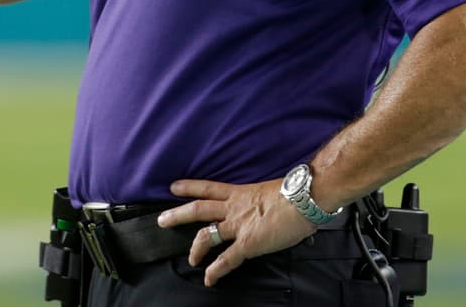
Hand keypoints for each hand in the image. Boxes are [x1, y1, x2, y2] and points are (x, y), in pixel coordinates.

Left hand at [156, 178, 314, 286]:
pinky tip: (209, 278)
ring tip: (190, 258)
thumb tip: (270, 208)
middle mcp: (234, 207)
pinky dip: (216, 270)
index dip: (190, 187)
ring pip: (206, 233)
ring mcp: (239, 225)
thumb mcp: (271, 192)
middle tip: (162, 219)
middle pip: (198, 209)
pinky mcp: (248, 243)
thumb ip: (262, 202)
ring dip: (194, 247)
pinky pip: (227, 259)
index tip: (174, 187)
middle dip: (178, 214)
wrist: (304, 199)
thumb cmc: (295, 194)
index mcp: (240, 193)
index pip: (209, 187)